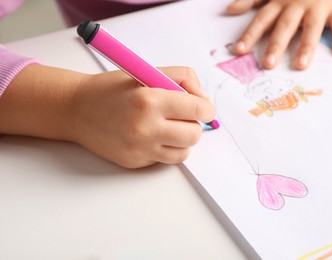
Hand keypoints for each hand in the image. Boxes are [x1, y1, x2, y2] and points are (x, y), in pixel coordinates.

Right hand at [0, 65, 214, 168]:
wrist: (76, 110)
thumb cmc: (111, 89)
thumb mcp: (145, 72)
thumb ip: (181, 78)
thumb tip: (203, 100)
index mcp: (150, 100)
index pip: (198, 110)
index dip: (206, 108)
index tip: (203, 107)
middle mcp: (146, 128)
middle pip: (194, 134)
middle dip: (194, 124)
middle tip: (182, 116)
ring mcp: (139, 149)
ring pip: (183, 152)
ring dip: (182, 140)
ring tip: (168, 127)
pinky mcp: (134, 162)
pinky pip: (164, 160)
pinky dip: (165, 148)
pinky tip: (152, 136)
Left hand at [225, 0, 331, 69]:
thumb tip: (230, 10)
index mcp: (279, 2)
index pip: (261, 20)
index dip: (250, 34)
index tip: (238, 50)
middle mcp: (296, 5)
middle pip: (284, 26)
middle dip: (275, 45)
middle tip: (268, 64)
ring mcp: (317, 6)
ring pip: (311, 28)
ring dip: (306, 46)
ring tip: (300, 65)